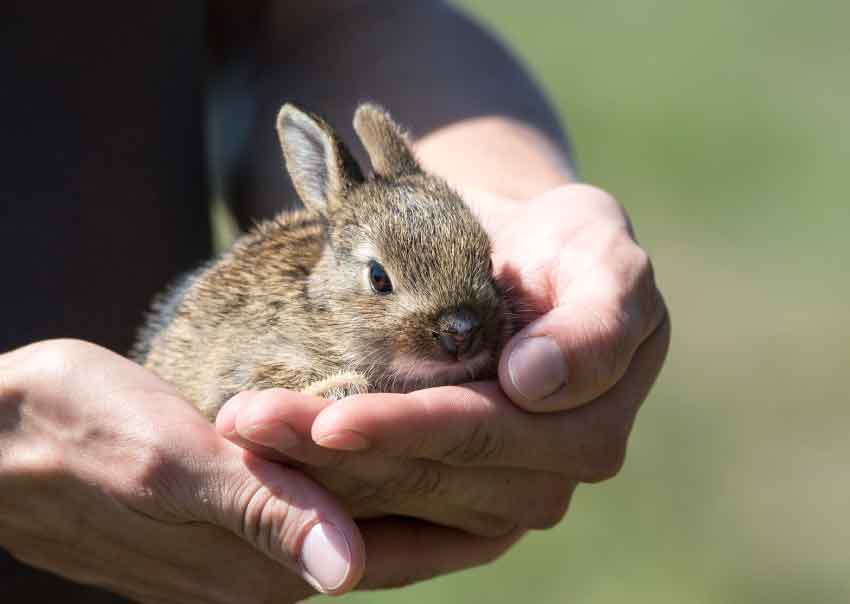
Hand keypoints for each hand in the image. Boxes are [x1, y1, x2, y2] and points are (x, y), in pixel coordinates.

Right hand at [0, 340, 517, 601]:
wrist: (0, 440)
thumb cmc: (74, 436)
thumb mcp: (167, 465)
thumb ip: (261, 514)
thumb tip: (345, 570)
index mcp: (263, 563)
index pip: (399, 548)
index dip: (468, 512)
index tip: (532, 474)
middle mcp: (268, 569)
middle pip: (392, 537)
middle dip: (460, 497)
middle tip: (531, 450)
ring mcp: (248, 548)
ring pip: (365, 519)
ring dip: (420, 484)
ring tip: (483, 439)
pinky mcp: (229, 522)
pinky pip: (325, 503)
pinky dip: (371, 474)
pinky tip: (392, 442)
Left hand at [217, 184, 668, 534]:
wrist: (537, 269)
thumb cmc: (569, 251)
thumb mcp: (604, 258)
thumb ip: (593, 322)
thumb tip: (531, 382)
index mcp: (595, 417)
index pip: (486, 427)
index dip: (408, 427)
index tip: (328, 422)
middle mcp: (557, 474)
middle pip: (433, 472)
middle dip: (336, 453)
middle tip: (247, 424)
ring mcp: (517, 499)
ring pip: (406, 499)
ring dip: (318, 479)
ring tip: (243, 439)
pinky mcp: (477, 514)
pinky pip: (403, 529)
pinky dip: (337, 515)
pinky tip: (276, 492)